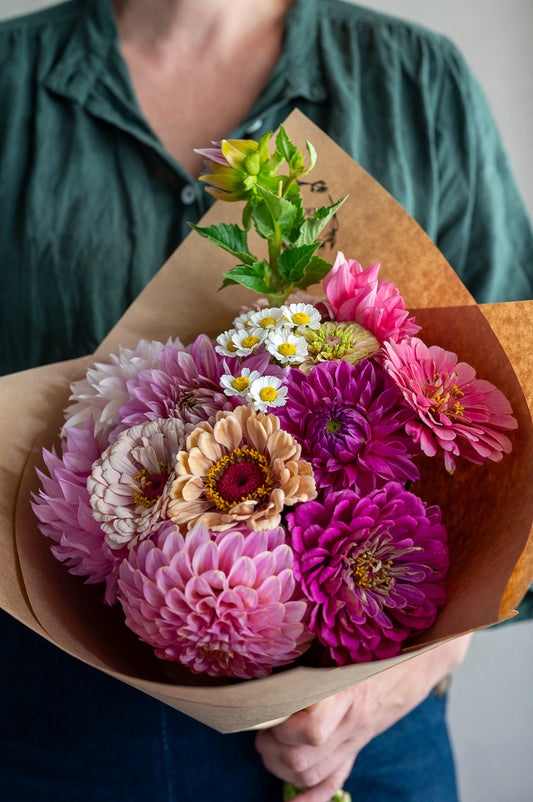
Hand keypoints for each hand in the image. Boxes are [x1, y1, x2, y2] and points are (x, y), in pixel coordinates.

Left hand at [255, 635, 471, 801]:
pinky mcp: (357, 746)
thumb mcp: (344, 642)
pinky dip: (310, 798)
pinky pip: (334, 781)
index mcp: (346, 694)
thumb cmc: (377, 641)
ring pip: (311, 775)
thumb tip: (272, 656)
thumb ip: (312, 651)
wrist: (420, 657)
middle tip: (260, 726)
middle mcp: (352, 723)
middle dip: (271, 748)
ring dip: (280, 767)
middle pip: (303, 759)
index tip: (268, 708)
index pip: (312, 729)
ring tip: (269, 744)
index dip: (283, 726)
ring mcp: (355, 739)